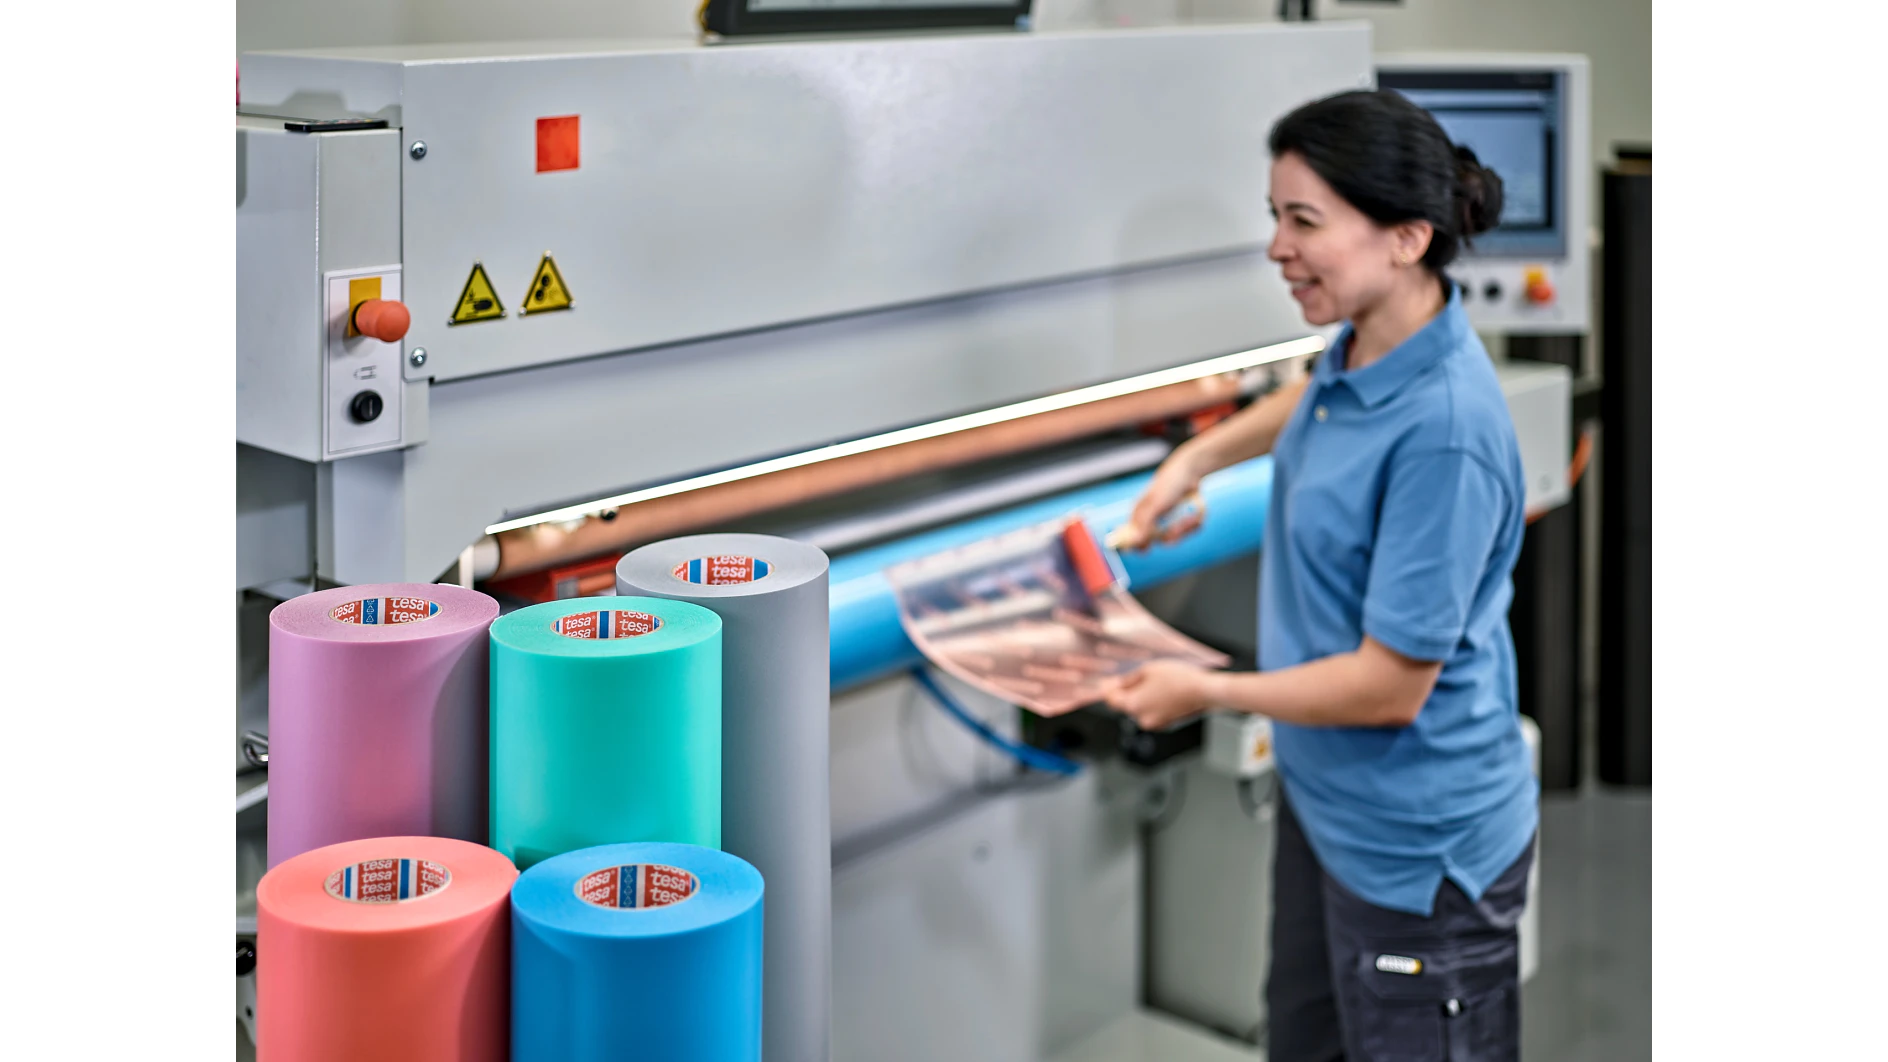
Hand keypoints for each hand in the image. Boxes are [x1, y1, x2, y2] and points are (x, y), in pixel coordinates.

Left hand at [1101, 660, 1217, 730]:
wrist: (1203, 691)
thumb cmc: (1179, 679)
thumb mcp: (1148, 670)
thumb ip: (1128, 679)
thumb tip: (1116, 684)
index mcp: (1133, 705)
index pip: (1111, 700)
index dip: (1108, 689)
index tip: (1107, 682)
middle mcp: (1141, 718)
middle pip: (1125, 704)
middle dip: (1126, 691)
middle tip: (1132, 676)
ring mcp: (1155, 723)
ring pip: (1139, 708)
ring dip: (1141, 696)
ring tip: (1153, 680)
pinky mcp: (1166, 723)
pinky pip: (1152, 712)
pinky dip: (1153, 702)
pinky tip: (1162, 690)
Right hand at [1114, 451, 1206, 551]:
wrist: (1190, 472)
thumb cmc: (1168, 485)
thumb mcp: (1155, 503)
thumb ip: (1143, 523)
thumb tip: (1133, 541)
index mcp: (1140, 517)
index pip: (1131, 538)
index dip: (1137, 545)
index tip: (1145, 548)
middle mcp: (1152, 521)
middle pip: (1157, 542)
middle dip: (1170, 536)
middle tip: (1176, 528)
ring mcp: (1167, 522)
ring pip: (1174, 538)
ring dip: (1184, 529)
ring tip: (1189, 517)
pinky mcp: (1181, 521)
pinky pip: (1187, 532)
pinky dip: (1192, 525)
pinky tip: (1194, 515)